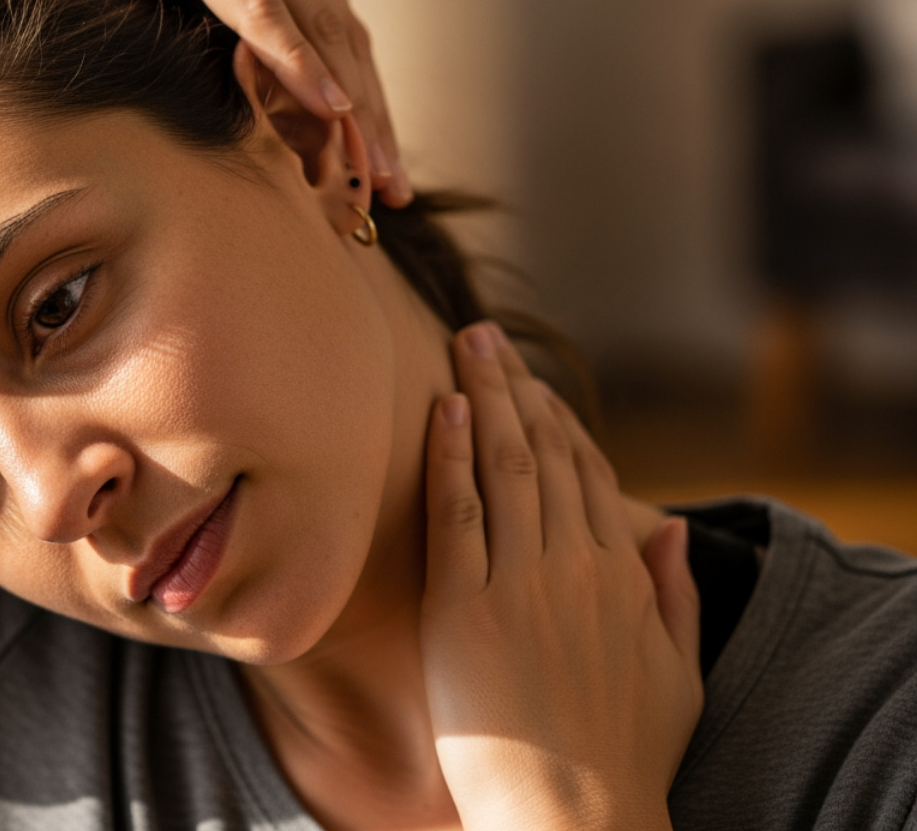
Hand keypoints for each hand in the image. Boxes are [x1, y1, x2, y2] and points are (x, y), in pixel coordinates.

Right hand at [0, 0, 408, 204]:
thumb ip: (210, 18)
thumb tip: (235, 91)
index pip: (337, 30)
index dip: (368, 102)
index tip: (382, 169)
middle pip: (342, 34)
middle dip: (374, 117)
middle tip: (396, 187)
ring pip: (313, 24)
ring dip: (350, 101)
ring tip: (373, 164)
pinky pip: (255, 4)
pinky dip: (295, 55)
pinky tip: (325, 101)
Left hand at [419, 322, 702, 830]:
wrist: (575, 819)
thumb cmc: (625, 756)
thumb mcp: (678, 673)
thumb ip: (675, 594)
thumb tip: (669, 527)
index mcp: (621, 577)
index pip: (586, 473)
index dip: (555, 418)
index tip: (529, 382)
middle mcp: (574, 567)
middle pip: (541, 453)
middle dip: (511, 387)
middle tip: (483, 336)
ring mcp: (519, 583)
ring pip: (502, 467)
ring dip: (481, 399)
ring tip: (463, 346)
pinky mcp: (465, 607)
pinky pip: (457, 512)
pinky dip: (449, 454)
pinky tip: (440, 408)